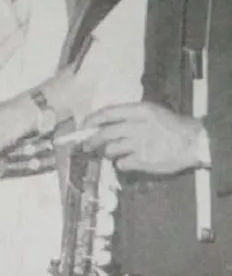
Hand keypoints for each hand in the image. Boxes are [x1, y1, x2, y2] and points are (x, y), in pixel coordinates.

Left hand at [82, 103, 205, 174]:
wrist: (192, 142)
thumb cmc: (171, 126)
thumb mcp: (151, 112)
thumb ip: (129, 116)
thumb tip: (104, 123)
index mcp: (138, 111)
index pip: (107, 113)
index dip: (92, 120)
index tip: (84, 125)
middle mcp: (136, 126)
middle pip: (104, 133)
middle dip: (92, 140)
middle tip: (87, 145)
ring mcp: (139, 144)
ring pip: (110, 149)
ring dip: (107, 152)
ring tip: (111, 153)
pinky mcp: (142, 160)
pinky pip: (121, 163)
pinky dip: (121, 164)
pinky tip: (126, 162)